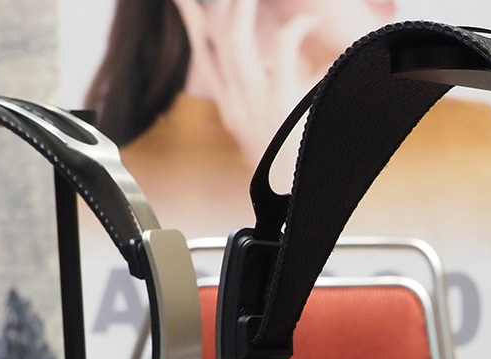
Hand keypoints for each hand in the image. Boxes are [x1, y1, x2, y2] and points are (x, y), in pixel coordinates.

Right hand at [174, 0, 321, 167]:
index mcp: (231, 108)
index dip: (192, 22)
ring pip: (235, 38)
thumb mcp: (272, 131)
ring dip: (244, 7)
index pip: (204, 55)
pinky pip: (282, 48)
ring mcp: (253, 101)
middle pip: (215, 39)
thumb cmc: (291, 171)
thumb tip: (291, 68)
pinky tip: (308, 22)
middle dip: (221, 5)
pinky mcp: (278, 102)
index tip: (183, 0)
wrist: (294, 206)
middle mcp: (235, 103)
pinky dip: (296, 28)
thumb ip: (273, 99)